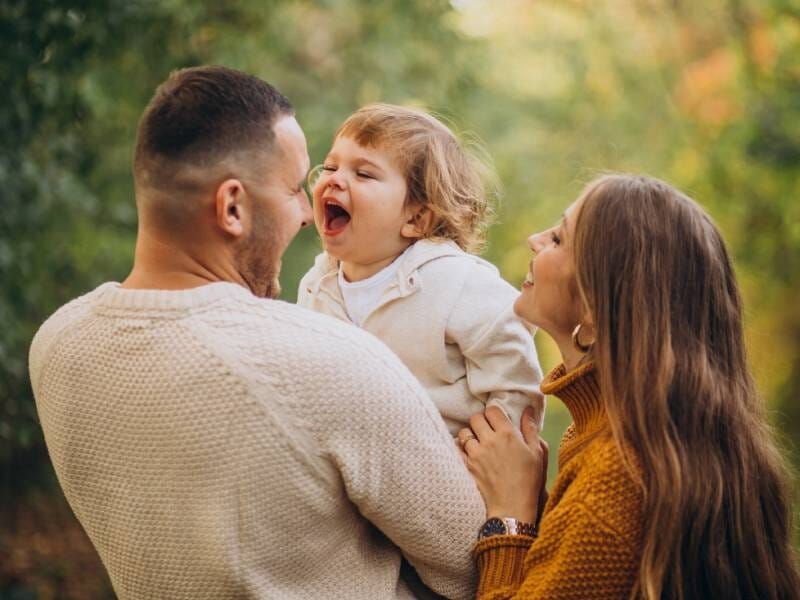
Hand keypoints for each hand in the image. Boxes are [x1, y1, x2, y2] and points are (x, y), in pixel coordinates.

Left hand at [458, 405, 547, 523]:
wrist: (513, 507)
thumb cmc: (529, 481)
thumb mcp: (537, 453)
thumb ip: (530, 429)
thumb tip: (528, 409)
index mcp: (507, 434)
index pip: (492, 410)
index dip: (494, 413)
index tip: (497, 420)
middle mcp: (489, 441)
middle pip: (476, 418)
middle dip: (480, 421)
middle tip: (487, 429)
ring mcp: (476, 453)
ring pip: (464, 432)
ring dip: (470, 434)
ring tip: (478, 442)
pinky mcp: (468, 466)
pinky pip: (457, 448)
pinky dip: (461, 448)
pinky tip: (469, 452)